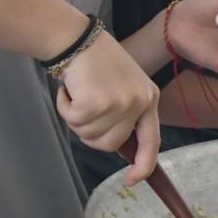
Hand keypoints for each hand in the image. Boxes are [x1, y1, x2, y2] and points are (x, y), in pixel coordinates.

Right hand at [56, 29, 161, 184]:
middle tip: (83, 107)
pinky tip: (69, 89)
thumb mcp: (123, 86)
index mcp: (150, 98)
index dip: (143, 165)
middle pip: (110, 144)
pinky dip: (64, 107)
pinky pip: (73, 122)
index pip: (152, 140)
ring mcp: (120, 103)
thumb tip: (118, 146)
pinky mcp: (97, 103)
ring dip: (76, 119)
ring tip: (78, 93)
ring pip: (89, 135)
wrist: (77, 37)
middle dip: (90, 132)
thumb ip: (125, 114)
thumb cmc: (96, 62)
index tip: (132, 180)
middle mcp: (139, 102)